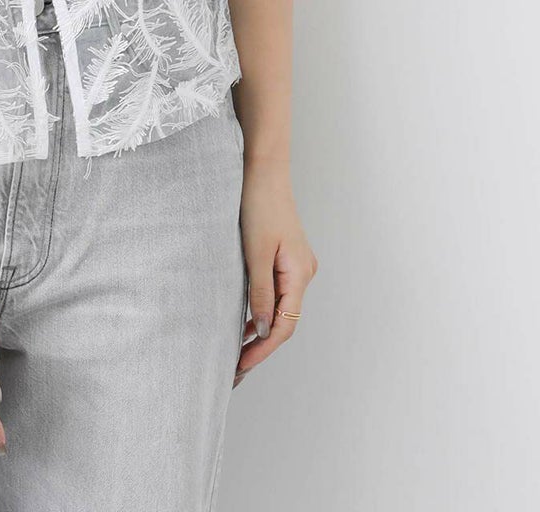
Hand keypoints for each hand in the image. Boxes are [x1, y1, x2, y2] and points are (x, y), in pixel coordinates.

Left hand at [233, 156, 317, 387]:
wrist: (263, 171)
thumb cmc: (259, 205)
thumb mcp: (255, 253)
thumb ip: (259, 293)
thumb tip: (262, 330)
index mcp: (300, 274)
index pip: (284, 325)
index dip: (262, 350)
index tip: (240, 366)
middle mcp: (304, 273)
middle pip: (285, 321)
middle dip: (261, 347)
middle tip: (235, 369)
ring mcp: (297, 266)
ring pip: (280, 309)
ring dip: (260, 331)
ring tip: (237, 354)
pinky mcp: (286, 258)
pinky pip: (276, 293)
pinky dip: (261, 310)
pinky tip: (244, 324)